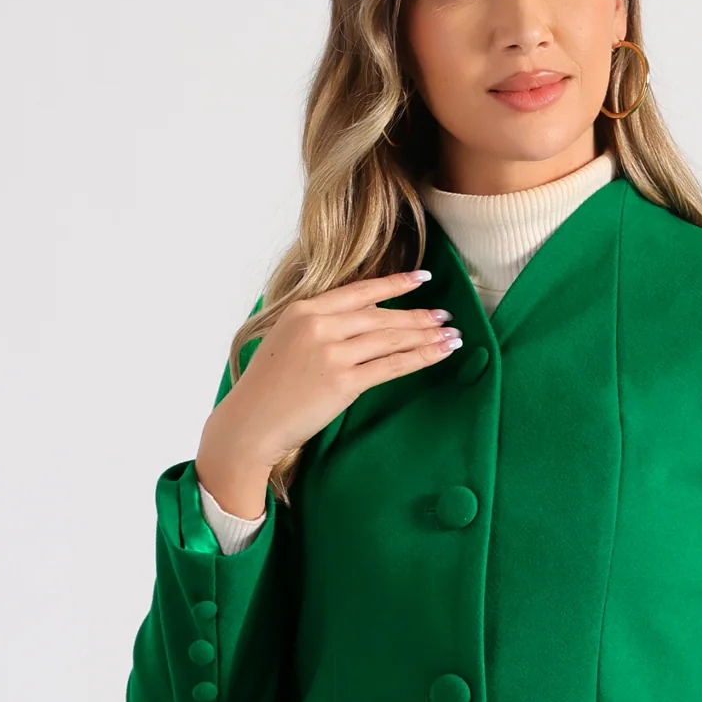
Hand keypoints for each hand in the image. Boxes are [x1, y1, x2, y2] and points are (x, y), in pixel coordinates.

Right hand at [194, 269, 462, 516]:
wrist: (250, 423)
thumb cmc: (267, 389)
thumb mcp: (286, 342)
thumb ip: (317, 327)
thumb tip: (357, 324)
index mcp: (303, 310)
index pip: (359, 291)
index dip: (394, 284)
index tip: (422, 279)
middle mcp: (319, 325)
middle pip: (380, 316)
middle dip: (418, 315)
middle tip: (446, 315)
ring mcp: (332, 353)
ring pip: (390, 338)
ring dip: (426, 335)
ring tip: (451, 333)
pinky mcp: (343, 381)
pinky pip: (391, 365)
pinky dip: (420, 357)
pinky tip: (440, 352)